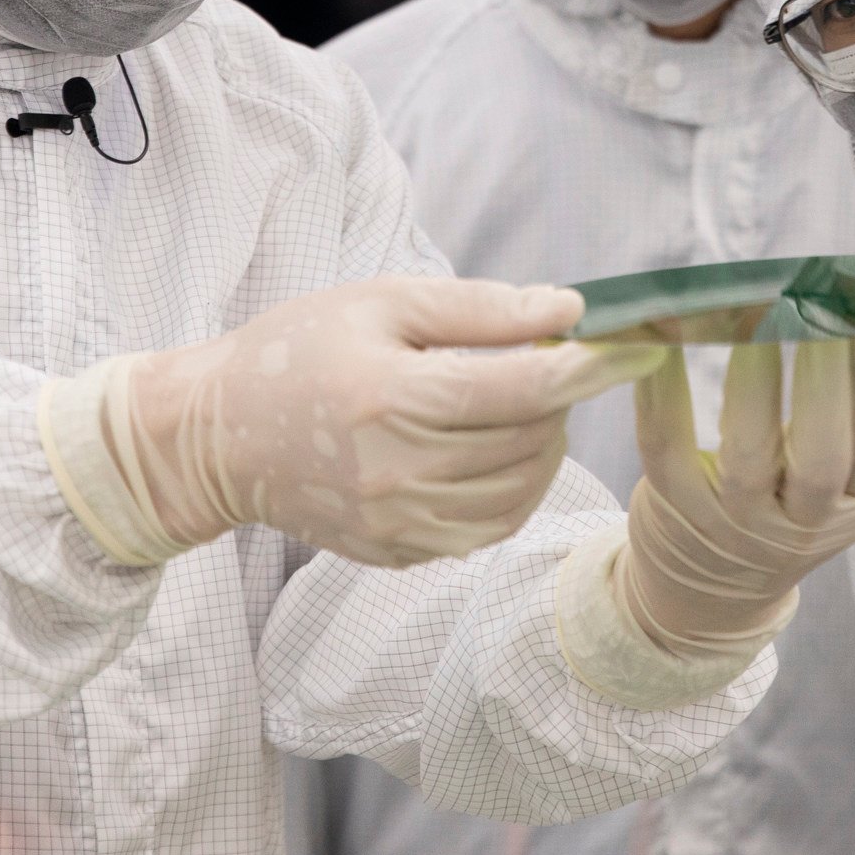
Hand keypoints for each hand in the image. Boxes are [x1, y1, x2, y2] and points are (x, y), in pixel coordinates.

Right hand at [121, 275, 662, 567]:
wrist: (221, 436)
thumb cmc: (300, 350)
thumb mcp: (382, 302)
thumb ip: (480, 309)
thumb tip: (568, 309)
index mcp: (387, 396)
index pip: (517, 389)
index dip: (585, 367)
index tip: (632, 346)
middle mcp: (393, 470)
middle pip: (527, 443)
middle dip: (561, 399)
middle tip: (553, 362)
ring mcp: (394, 522)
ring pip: (518, 493)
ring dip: (544, 446)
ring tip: (525, 405)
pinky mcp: (396, 551)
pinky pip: (486, 528)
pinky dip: (513, 489)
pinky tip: (496, 450)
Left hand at [618, 335, 854, 660]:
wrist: (713, 594)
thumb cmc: (790, 500)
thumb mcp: (846, 461)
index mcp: (853, 501)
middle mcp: (800, 521)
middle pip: (821, 458)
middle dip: (823, 377)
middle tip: (816, 301)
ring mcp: (736, 522)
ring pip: (746, 457)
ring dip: (751, 380)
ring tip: (747, 309)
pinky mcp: (676, 511)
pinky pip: (668, 449)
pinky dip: (663, 395)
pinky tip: (660, 342)